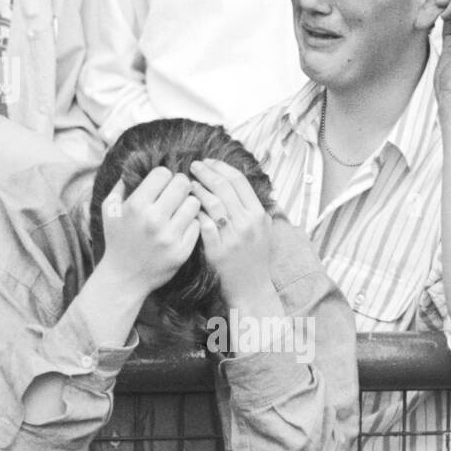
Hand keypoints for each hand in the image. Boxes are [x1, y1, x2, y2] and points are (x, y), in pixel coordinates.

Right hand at [98, 167, 201, 295]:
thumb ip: (121, 183)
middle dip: (179, 185)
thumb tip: (137, 161)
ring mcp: (169, 237)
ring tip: (179, 209)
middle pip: (182, 184)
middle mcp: (153, 220)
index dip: (163, 175)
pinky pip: (197, 225)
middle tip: (175, 192)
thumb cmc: (117, 238)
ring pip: (194, 203)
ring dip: (187, 203)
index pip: (163, 173)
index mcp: (135, 206)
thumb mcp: (109, 209)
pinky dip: (191, 223)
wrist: (124, 277)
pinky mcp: (182, 251)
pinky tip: (181, 226)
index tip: (161, 184)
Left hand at [189, 159, 282, 315]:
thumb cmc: (255, 258)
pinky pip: (203, 224)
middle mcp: (247, 223)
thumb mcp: (263, 230)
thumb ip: (256, 207)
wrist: (251, 289)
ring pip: (212, 203)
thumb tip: (241, 183)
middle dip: (205, 172)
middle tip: (193, 166)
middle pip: (223, 187)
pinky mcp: (218, 250)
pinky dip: (194, 212)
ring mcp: (232, 237)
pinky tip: (186, 207)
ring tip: (187, 184)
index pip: (239, 181)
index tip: (208, 161)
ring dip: (197, 190)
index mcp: (258, 214)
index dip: (221, 167)